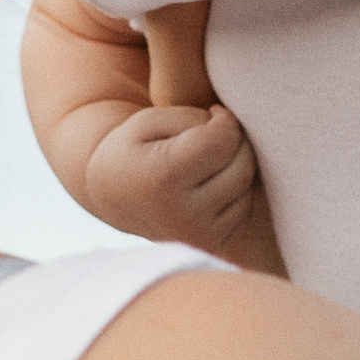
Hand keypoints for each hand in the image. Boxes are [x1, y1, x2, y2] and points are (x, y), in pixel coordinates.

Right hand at [84, 103, 264, 253]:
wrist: (112, 199)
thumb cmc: (133, 151)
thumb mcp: (148, 121)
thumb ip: (192, 118)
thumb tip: (234, 131)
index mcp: (163, 179)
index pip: (222, 140)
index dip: (225, 119)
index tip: (213, 112)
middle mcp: (184, 215)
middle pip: (241, 165)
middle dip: (236, 140)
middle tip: (216, 131)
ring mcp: (200, 237)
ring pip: (247, 187)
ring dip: (238, 164)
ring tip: (212, 154)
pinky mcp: (213, 247)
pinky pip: (244, 208)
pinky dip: (237, 189)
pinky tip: (214, 178)